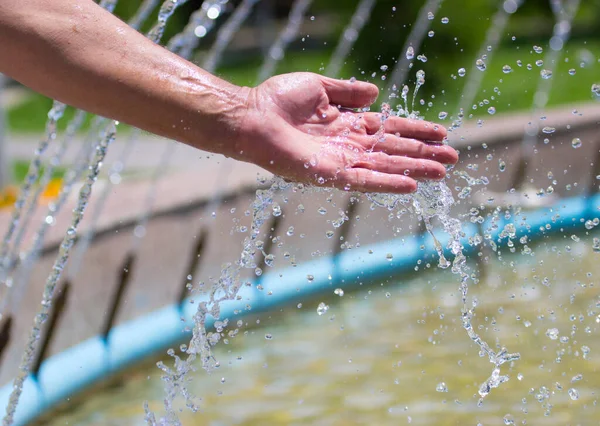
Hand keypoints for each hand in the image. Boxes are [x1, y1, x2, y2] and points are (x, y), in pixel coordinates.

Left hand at [235, 72, 457, 192]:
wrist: (253, 116)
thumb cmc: (278, 100)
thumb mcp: (319, 87)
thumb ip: (349, 92)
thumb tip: (377, 94)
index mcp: (348, 124)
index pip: (390, 129)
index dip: (416, 130)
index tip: (442, 133)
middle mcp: (349, 145)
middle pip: (394, 150)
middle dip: (423, 154)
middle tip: (453, 159)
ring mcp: (341, 162)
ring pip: (386, 167)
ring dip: (415, 169)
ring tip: (443, 172)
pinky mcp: (331, 174)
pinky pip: (365, 181)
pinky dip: (388, 183)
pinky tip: (412, 184)